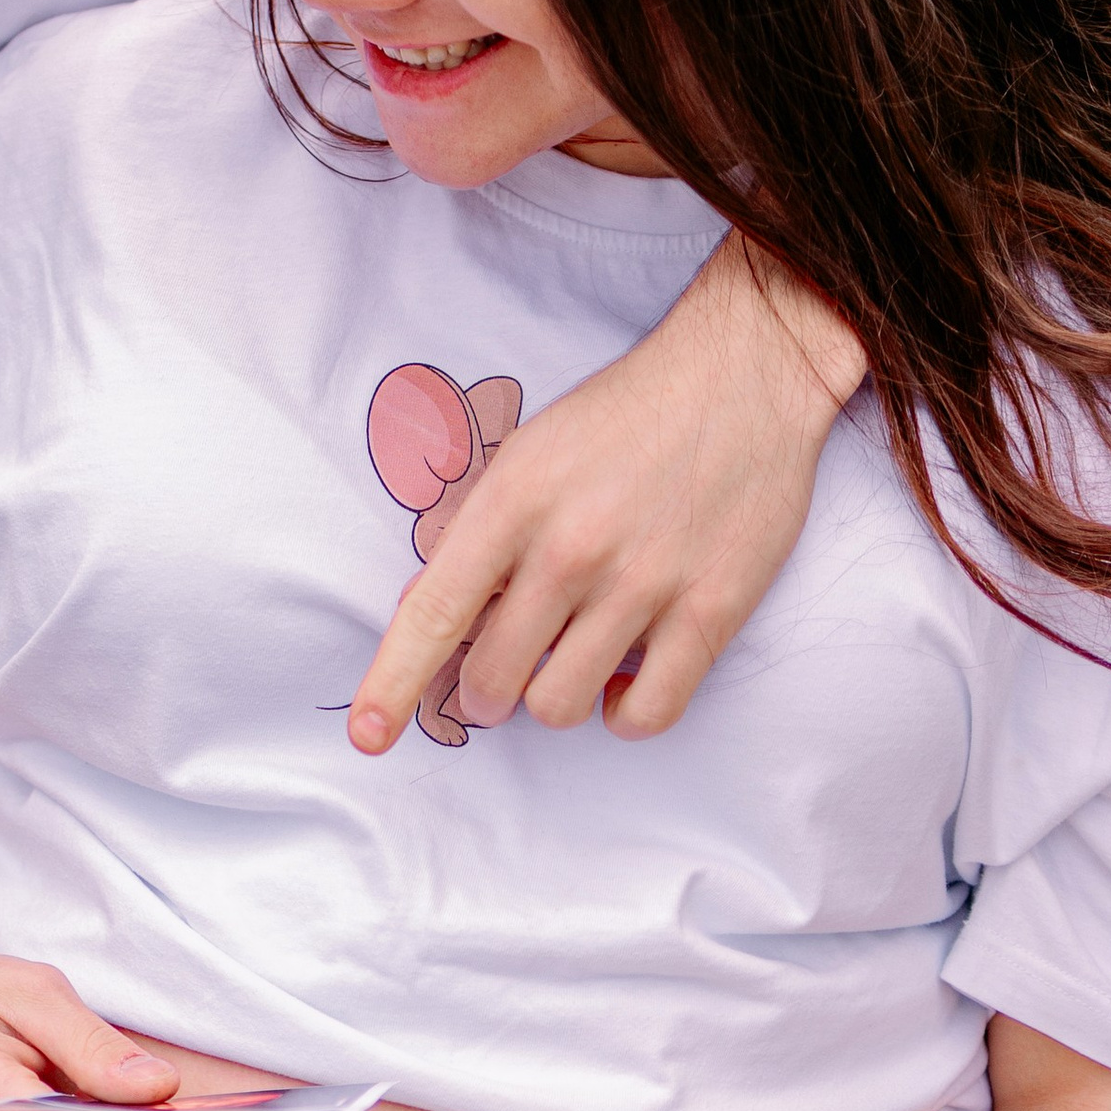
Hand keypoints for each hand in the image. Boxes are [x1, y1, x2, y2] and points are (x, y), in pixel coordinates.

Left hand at [344, 240, 863, 755]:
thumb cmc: (624, 416)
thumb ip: (478, 534)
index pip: (433, 614)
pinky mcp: (712, 609)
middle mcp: (572, 548)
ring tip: (569, 664)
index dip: (392, 685)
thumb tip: (422, 613)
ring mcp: (644, 583)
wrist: (742, 374)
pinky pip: (649, 712)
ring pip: (560, 706)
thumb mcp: (530, 454)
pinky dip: (624, 716)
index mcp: (514, 501)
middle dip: (486, 692)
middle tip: (505, 672)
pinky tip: (622, 685)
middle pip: (494, 677)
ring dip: (553, 701)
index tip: (367, 736)